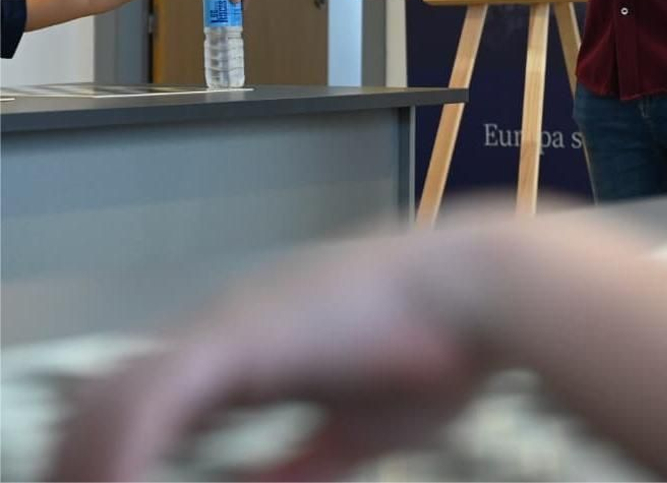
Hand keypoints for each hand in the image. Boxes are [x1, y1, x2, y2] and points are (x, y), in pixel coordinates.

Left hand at [51, 229, 494, 481]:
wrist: (490, 285)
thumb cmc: (448, 347)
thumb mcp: (361, 430)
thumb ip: (299, 467)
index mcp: (259, 348)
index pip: (161, 405)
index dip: (126, 460)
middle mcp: (231, 327)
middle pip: (120, 397)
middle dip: (93, 464)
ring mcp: (229, 325)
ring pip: (114, 399)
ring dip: (93, 465)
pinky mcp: (236, 337)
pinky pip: (145, 404)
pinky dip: (121, 456)